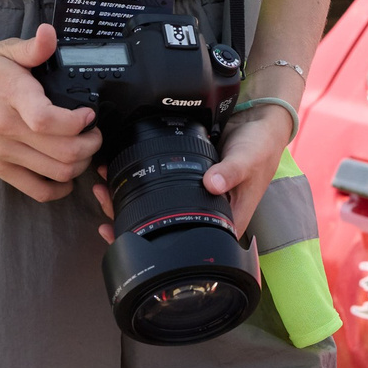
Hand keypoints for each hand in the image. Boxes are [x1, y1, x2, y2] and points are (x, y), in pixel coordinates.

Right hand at [0, 25, 100, 202]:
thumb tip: (50, 34)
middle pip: (63, 151)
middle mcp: (8, 129)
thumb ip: (33, 48)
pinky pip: (36, 190)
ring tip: (84, 149)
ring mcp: (3, 152)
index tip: (89, 113)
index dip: (79, 121)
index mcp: (13, 97)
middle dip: (91, 144)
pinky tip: (67, 176)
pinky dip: (58, 189)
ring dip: (81, 164)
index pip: (48, 120)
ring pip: (56, 172)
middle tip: (94, 132)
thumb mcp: (3, 51)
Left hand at [90, 102, 293, 243]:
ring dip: (129, 201)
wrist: (260, 122)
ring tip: (105, 189)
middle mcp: (208, 212)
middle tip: (107, 212)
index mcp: (225, 220)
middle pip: (165, 228)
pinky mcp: (187, 177)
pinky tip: (119, 174)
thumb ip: (232, 171)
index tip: (127, 238)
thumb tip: (212, 183)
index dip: (155, 245)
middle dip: (132, 223)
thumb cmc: (262, 147)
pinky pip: (159, 184)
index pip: (187, 244)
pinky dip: (139, 180)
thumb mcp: (249, 158)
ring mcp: (195, 196)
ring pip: (157, 207)